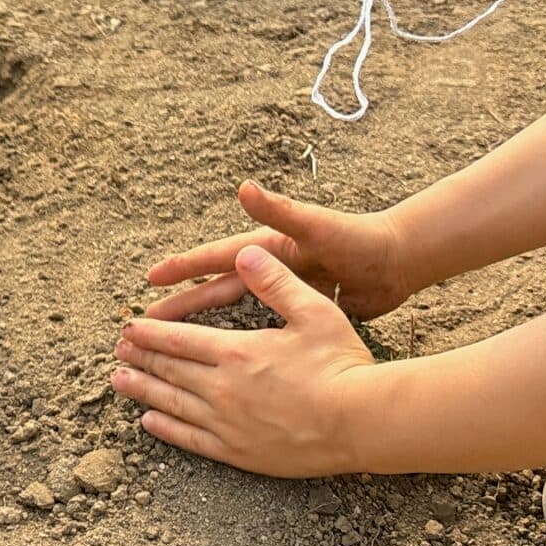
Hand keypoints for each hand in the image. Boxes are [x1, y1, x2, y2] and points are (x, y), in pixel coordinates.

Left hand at [113, 247, 377, 476]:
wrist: (362, 422)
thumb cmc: (342, 365)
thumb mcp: (314, 312)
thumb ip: (276, 282)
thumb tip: (246, 252)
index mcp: (237, 352)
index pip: (179, 340)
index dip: (149, 333)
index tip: (127, 328)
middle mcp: (223, 389)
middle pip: (170, 370)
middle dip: (140, 358)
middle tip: (117, 351)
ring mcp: (228, 424)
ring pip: (172, 404)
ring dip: (143, 390)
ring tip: (119, 382)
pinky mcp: (239, 452)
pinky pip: (191, 440)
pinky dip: (166, 429)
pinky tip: (150, 421)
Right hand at [144, 181, 414, 324]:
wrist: (398, 261)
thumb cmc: (360, 239)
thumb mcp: (317, 225)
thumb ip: (280, 210)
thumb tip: (244, 188)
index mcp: (267, 248)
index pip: (216, 258)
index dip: (183, 268)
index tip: (152, 278)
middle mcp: (269, 269)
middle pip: (216, 289)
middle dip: (181, 305)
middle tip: (147, 321)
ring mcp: (283, 291)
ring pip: (233, 310)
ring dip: (204, 325)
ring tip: (174, 341)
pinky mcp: (299, 311)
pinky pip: (260, 328)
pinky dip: (240, 340)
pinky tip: (226, 357)